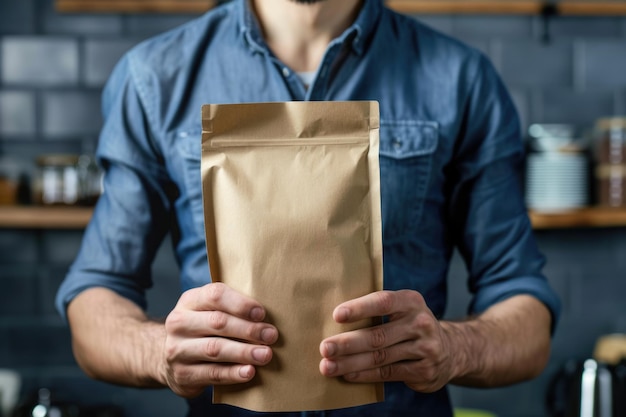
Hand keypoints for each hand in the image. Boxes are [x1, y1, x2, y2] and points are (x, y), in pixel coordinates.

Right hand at [163, 282, 277, 397]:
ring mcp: (177, 350)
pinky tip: (249, 372)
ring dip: (244, 352)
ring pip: (215, 348)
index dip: (240, 303)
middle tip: (271, 335)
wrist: (169, 359)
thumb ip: (231, 309)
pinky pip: (212, 373)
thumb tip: (266, 317)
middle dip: (248, 329)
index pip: (215, 295)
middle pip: (217, 322)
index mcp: (189, 301)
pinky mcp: (182, 375)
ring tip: (265, 355)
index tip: (261, 313)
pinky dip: (233, 373)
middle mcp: (179, 323)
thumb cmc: (202, 330)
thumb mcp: (208, 312)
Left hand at [319, 290, 455, 392]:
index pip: (383, 302)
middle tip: (324, 348)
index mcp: (411, 301)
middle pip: (378, 335)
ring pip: (380, 357)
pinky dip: (365, 375)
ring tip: (327, 366)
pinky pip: (388, 373)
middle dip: (347, 343)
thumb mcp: (401, 309)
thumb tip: (334, 318)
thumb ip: (377, 310)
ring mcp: (425, 348)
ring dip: (350, 363)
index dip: (360, 308)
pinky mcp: (423, 371)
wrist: (449, 350)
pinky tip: (347, 375)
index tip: (337, 315)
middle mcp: (421, 323)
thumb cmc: (408, 324)